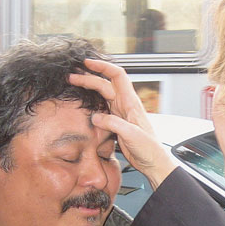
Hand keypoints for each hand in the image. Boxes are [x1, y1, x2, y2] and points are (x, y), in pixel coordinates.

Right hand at [70, 59, 176, 187]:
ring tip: (74, 84)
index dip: (103, 67)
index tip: (88, 63)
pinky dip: (91, 103)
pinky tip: (83, 104)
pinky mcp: (116, 123)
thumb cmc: (149, 148)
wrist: (152, 162)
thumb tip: (95, 117)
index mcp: (131, 103)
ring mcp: (120, 113)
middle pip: (105, 84)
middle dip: (88, 77)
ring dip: (89, 88)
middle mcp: (125, 105)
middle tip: (71, 77)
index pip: (117, 76)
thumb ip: (114, 124)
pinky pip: (101, 109)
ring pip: (102, 95)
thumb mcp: (132, 135)